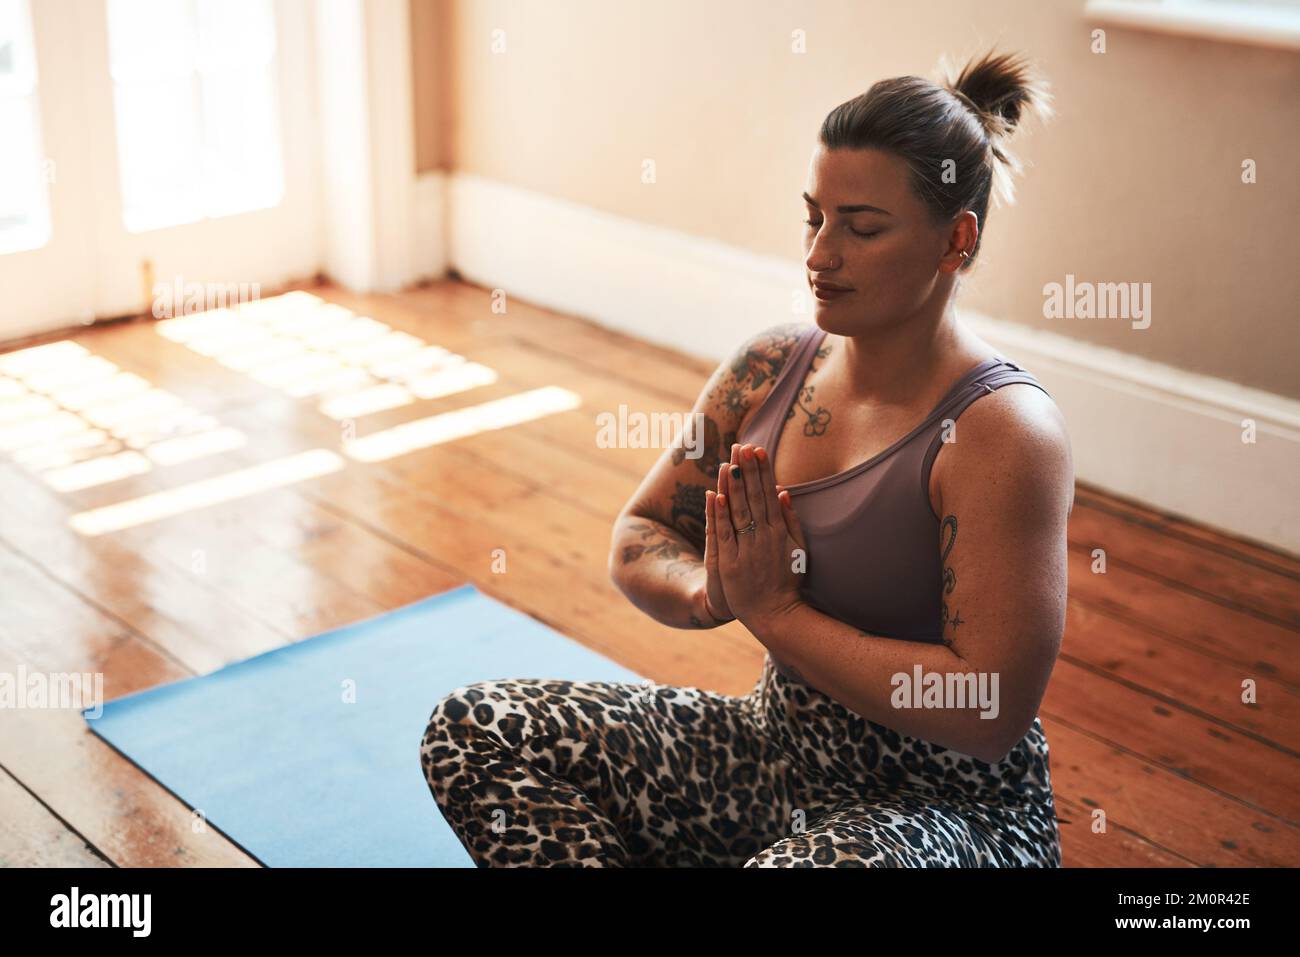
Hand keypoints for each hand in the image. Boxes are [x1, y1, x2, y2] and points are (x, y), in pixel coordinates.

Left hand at [706, 443, 807, 626]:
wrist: (775, 614)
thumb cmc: (787, 581)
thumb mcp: (798, 549)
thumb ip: (791, 520)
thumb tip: (783, 492)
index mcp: (779, 531)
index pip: (768, 494)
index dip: (761, 471)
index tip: (757, 450)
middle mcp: (763, 536)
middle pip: (753, 497)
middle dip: (746, 471)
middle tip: (741, 446)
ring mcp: (746, 549)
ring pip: (738, 511)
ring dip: (733, 486)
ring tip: (728, 462)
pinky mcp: (730, 562)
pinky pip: (724, 534)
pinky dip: (719, 514)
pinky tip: (716, 494)